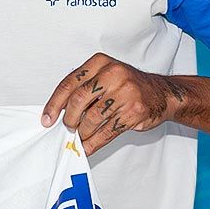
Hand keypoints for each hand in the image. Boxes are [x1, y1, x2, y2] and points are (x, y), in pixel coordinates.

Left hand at [41, 53, 185, 154]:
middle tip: (68, 128)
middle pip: (78, 101)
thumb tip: (58, 112)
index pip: (69, 83)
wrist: (162, 94)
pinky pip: (107, 131)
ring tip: (81, 136)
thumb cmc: (128, 86)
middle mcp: (113, 74)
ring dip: (83, 133)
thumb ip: (83, 88)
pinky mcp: (134, 111)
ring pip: (92, 119)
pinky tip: (89, 146)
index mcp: (100, 62)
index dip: (55, 104)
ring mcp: (125, 92)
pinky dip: (94, 142)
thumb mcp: (105, 76)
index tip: (47, 118)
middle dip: (69, 119)